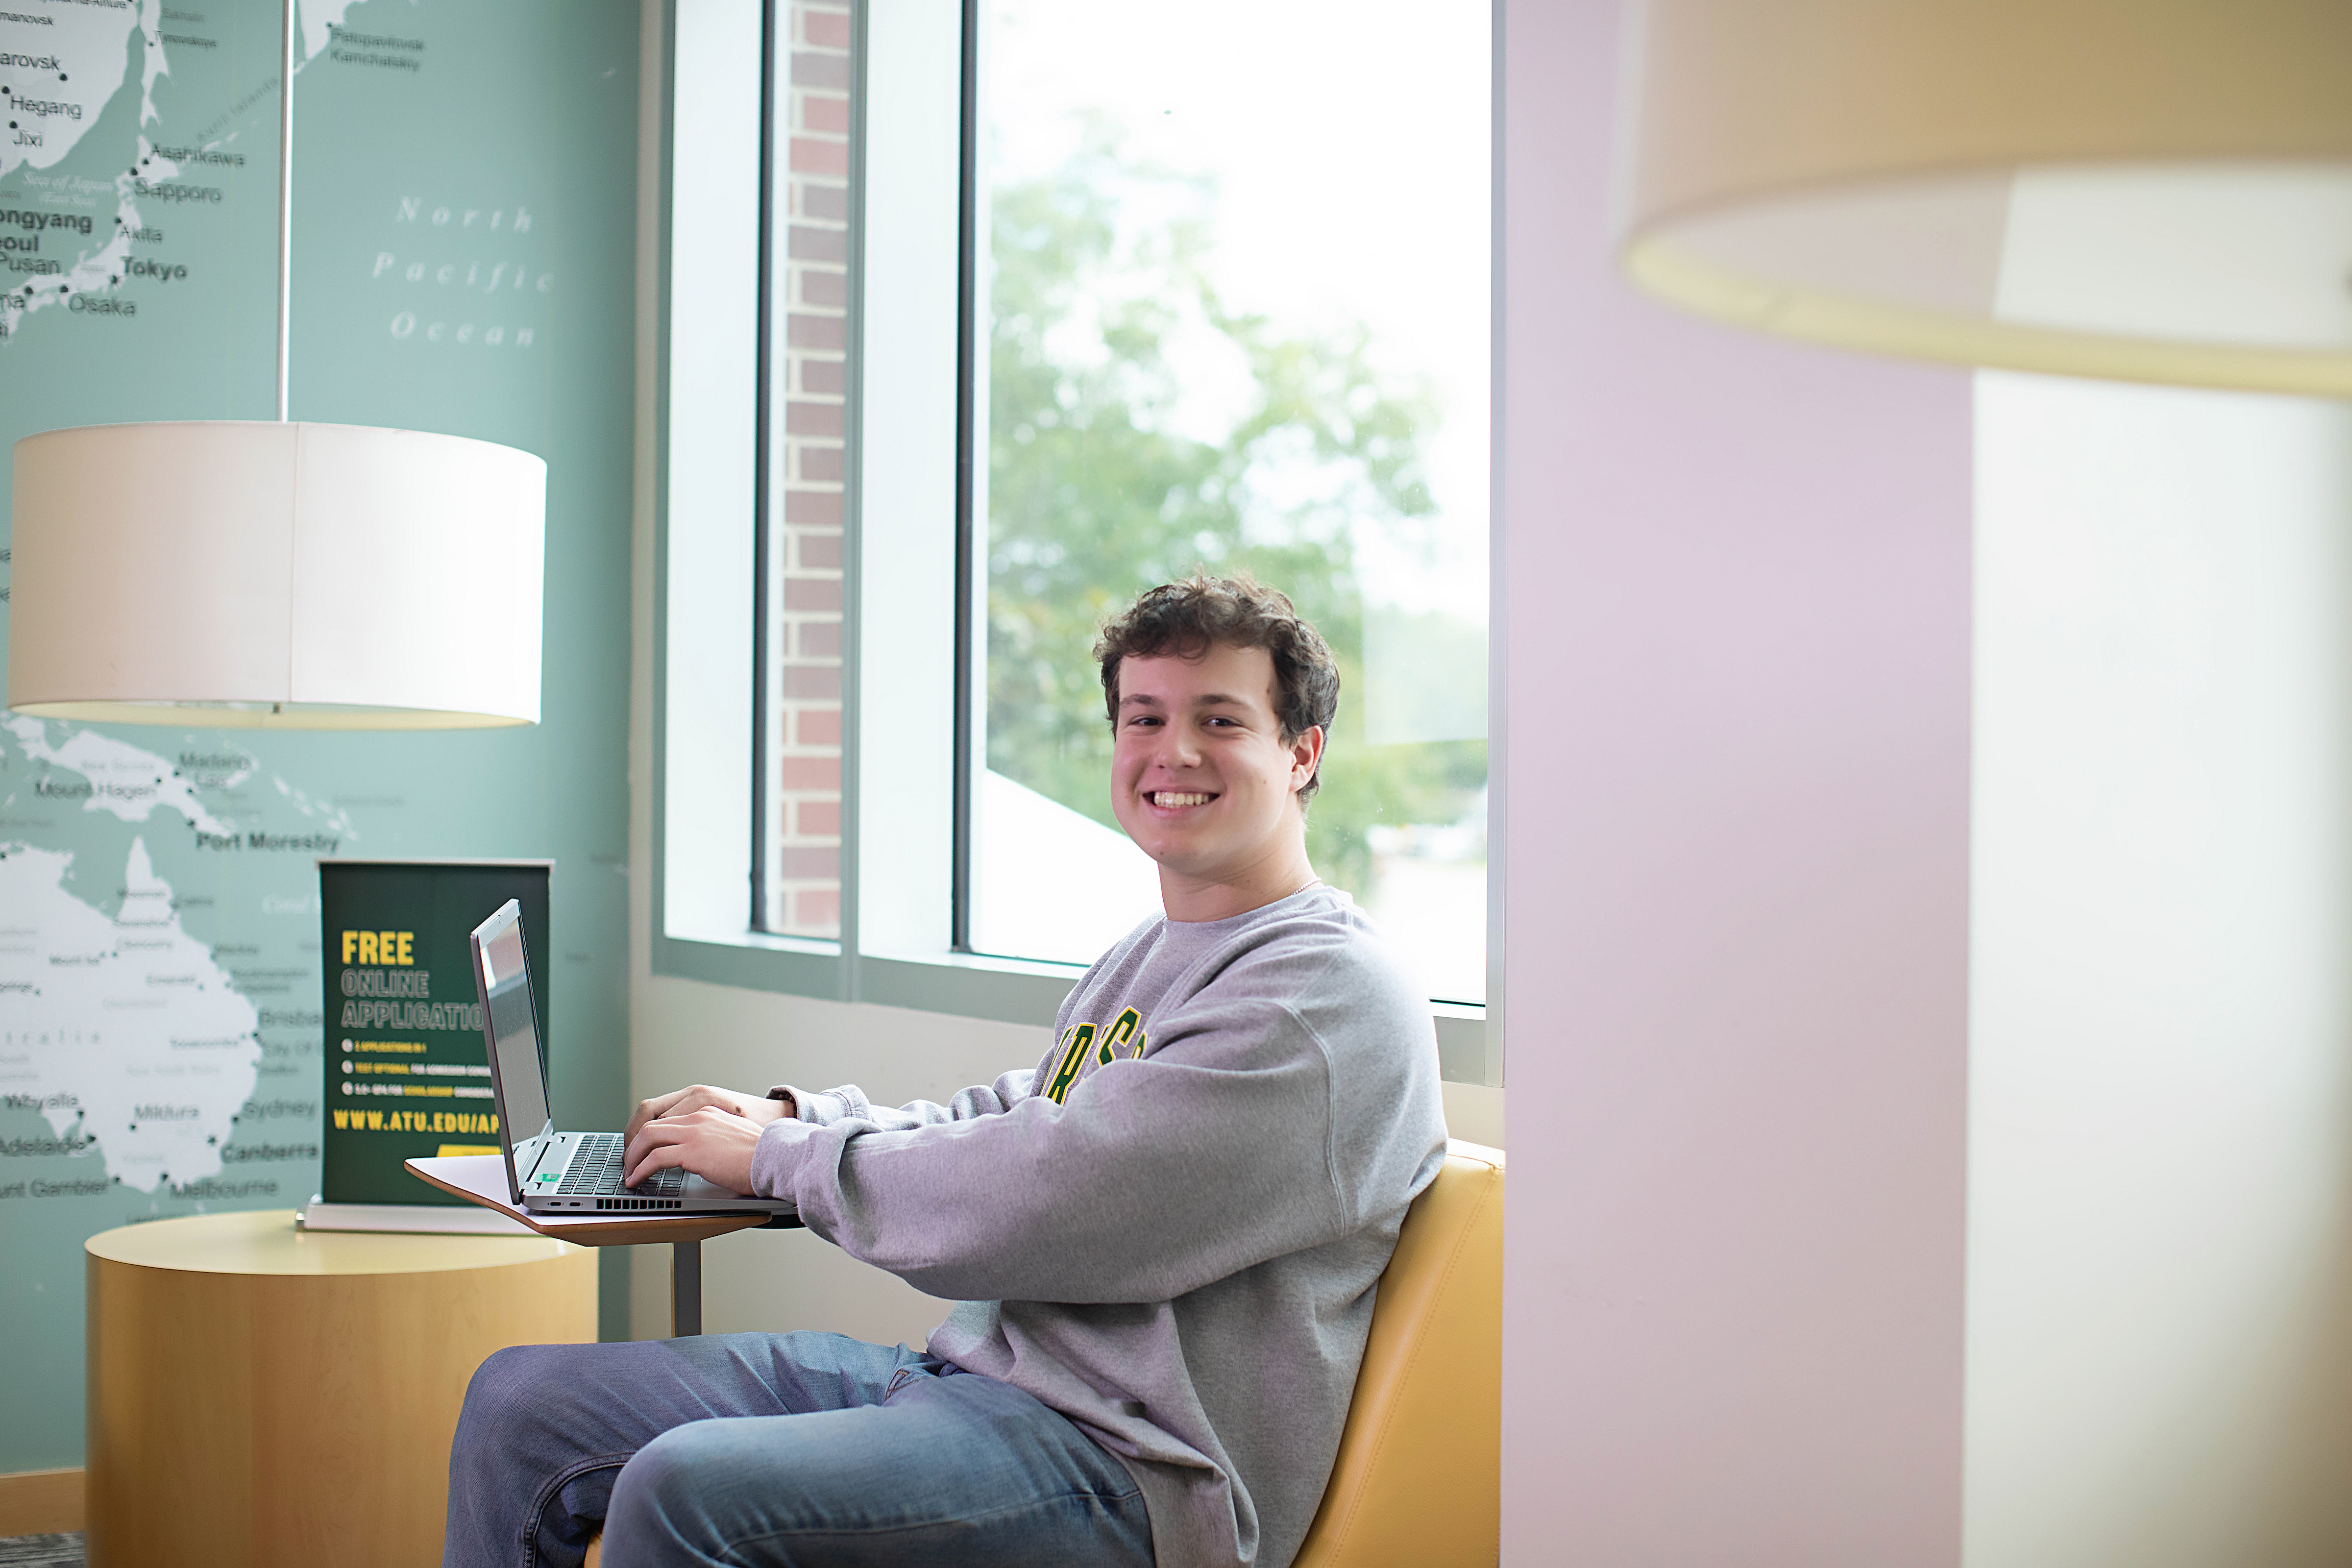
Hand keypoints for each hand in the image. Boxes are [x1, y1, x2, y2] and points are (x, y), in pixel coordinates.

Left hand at [624, 1104, 768, 1193]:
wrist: (776, 1158)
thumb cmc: (762, 1155)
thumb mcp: (736, 1136)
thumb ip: (717, 1137)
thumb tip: (707, 1153)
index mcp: (708, 1112)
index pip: (668, 1118)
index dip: (649, 1135)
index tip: (643, 1150)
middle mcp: (698, 1116)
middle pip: (651, 1124)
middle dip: (635, 1144)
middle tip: (629, 1161)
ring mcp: (694, 1132)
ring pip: (648, 1137)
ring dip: (633, 1157)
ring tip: (629, 1172)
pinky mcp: (692, 1151)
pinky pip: (655, 1158)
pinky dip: (640, 1169)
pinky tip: (636, 1180)